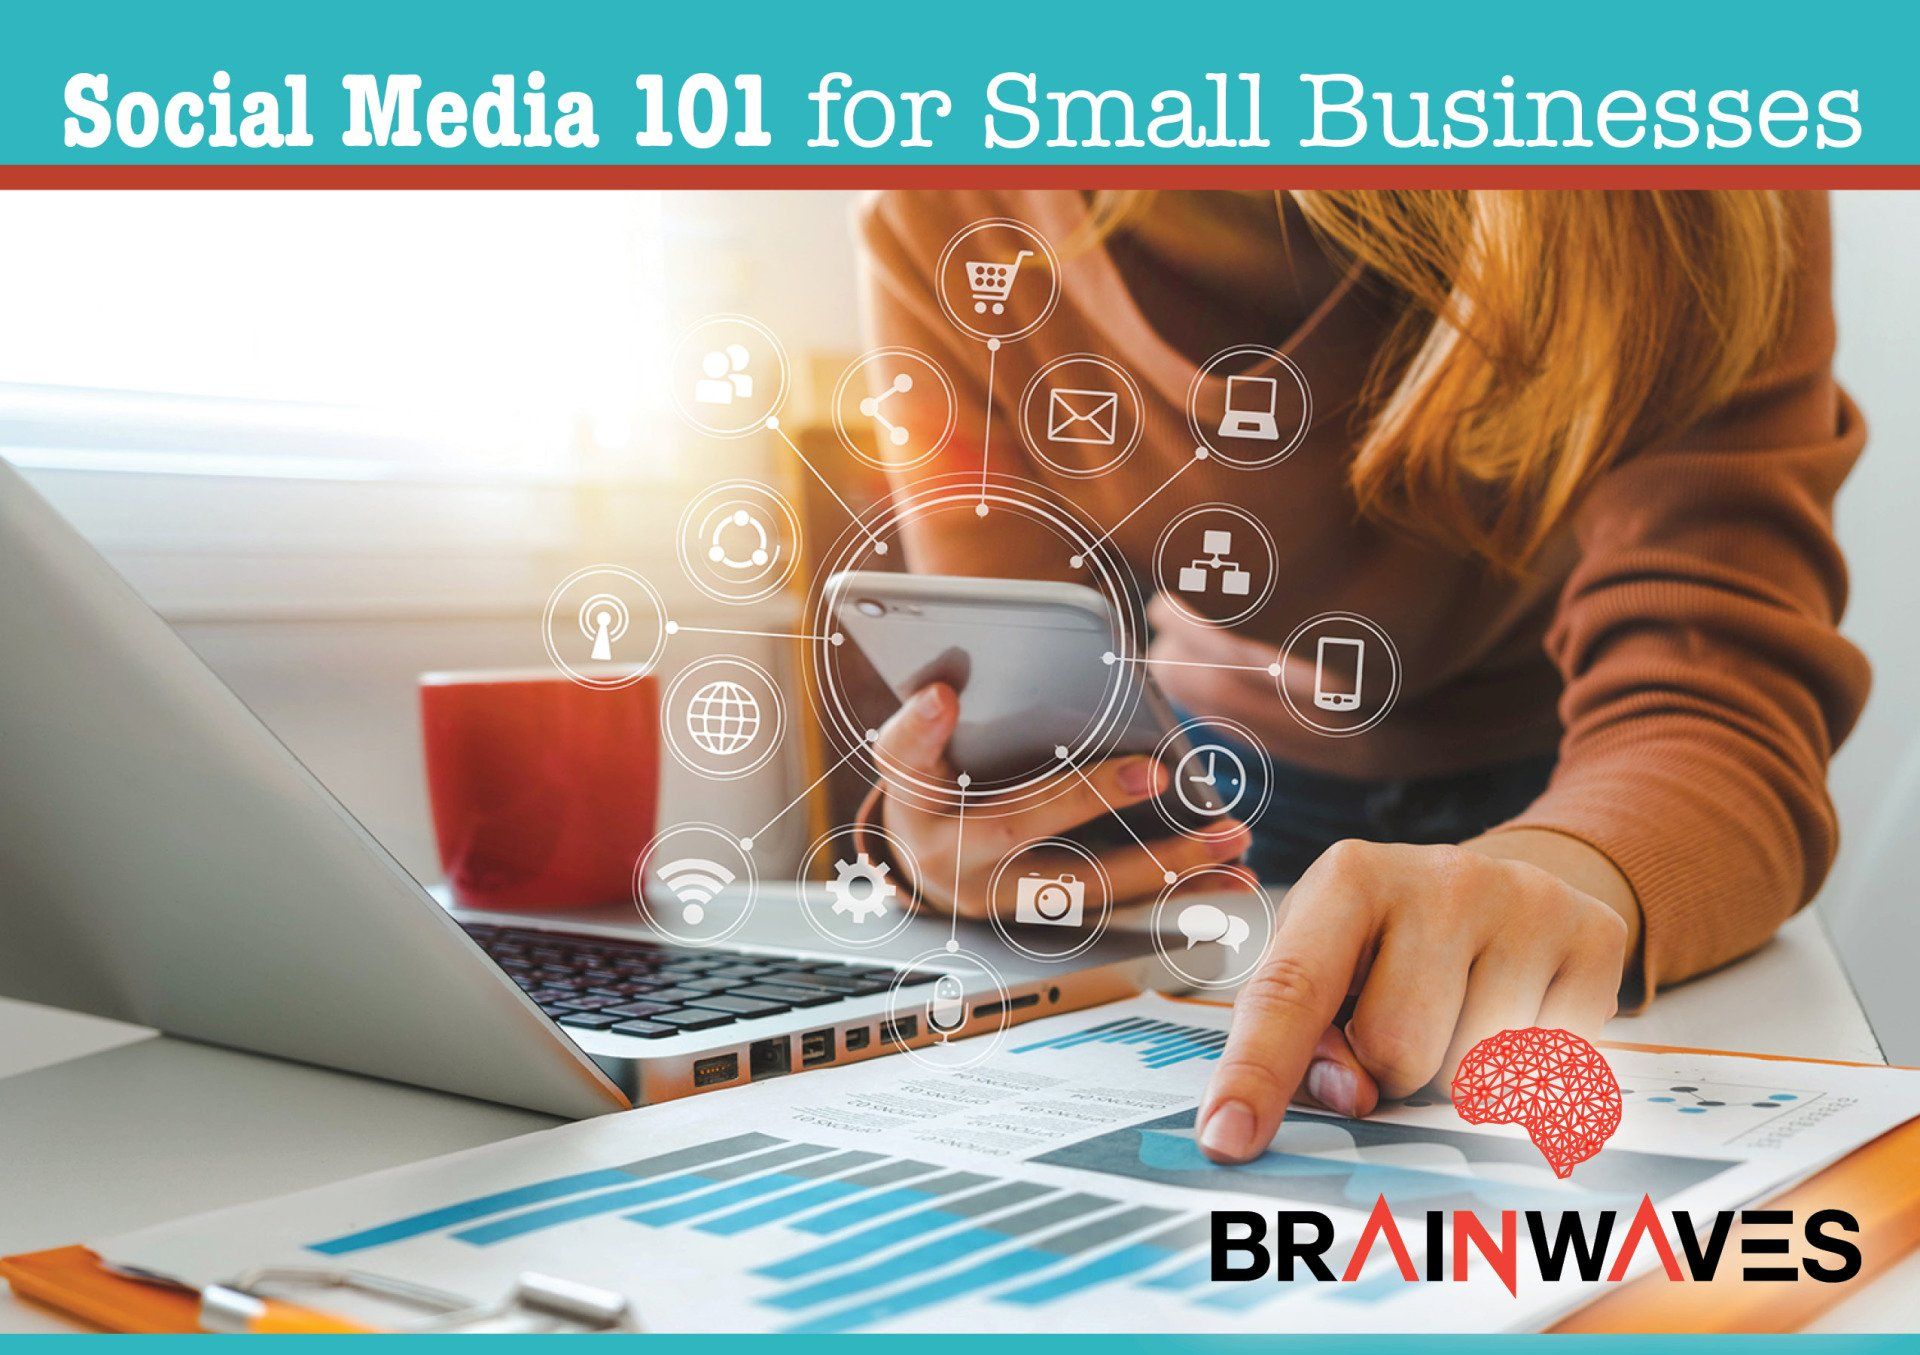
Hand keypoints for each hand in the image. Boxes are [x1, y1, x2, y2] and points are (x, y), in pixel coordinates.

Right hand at [872, 683, 1252, 916]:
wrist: (932, 868)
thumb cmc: (932, 798)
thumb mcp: (910, 761)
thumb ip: (919, 730)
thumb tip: (942, 693)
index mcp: (926, 822)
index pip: (917, 772)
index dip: (928, 733)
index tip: (946, 697)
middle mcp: (968, 875)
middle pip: (1024, 836)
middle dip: (1094, 806)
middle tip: (1156, 774)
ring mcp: (1019, 905)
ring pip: (1095, 889)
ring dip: (1167, 867)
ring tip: (1229, 837)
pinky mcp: (1062, 917)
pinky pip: (1125, 907)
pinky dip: (1180, 892)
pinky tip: (1231, 873)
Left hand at [1195, 837, 1632, 1162]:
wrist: (1504, 887)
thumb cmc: (1389, 945)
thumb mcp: (1328, 969)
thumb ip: (1305, 1038)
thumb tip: (1349, 1095)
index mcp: (1350, 878)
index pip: (1290, 990)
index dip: (1256, 1072)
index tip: (1226, 1140)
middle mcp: (1442, 876)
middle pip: (1395, 1052)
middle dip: (1391, 1070)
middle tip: (1408, 1020)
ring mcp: (1528, 901)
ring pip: (1474, 1075)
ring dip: (1458, 1076)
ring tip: (1460, 1014)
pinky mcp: (1595, 935)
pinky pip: (1549, 1072)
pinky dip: (1524, 1073)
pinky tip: (1515, 1014)